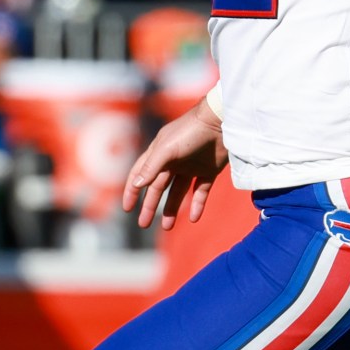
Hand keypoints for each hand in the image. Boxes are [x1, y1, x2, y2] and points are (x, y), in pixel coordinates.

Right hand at [122, 99, 229, 230]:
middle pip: (158, 188)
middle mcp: (173, 161)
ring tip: (167, 227)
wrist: (221, 122)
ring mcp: (191, 167)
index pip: (140, 174)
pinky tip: (193, 218)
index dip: (132, 190)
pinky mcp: (209, 171)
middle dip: (150, 206)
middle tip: (143, 224)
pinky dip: (197, 205)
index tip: (127, 208)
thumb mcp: (167, 149)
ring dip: (171, 209)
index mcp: (159, 153)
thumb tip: (137, 184)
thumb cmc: (191, 131)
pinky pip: (201, 192)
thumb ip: (152, 167)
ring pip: (178, 193)